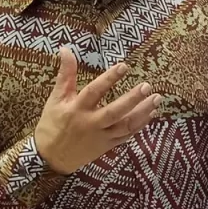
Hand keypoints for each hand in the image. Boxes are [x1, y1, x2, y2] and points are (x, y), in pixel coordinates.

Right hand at [34, 47, 162, 174]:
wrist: (51, 159)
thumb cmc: (52, 124)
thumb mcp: (56, 98)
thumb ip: (65, 74)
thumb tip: (65, 49)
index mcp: (77, 109)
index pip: (94, 91)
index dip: (109, 78)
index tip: (124, 66)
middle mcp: (91, 124)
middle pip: (115, 112)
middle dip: (132, 99)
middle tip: (147, 86)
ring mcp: (101, 137)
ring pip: (125, 126)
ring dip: (142, 113)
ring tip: (156, 99)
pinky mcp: (107, 146)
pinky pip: (127, 136)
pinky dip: (140, 125)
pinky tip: (150, 114)